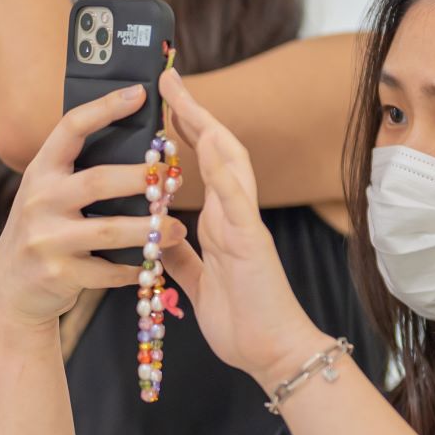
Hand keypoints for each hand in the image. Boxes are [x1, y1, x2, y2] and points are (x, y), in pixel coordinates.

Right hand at [0, 85, 187, 332]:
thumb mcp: (48, 194)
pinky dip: (133, 268)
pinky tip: (151, 264)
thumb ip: (78, 171)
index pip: (71, 127)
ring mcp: (46, 238)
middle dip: (142, 179)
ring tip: (177, 229)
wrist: (11, 288)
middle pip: (99, 180)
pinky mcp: (58, 273)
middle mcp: (39, 199)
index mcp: (41, 171)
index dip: (105, 108)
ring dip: (150, 229)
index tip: (139, 93)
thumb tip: (141, 144)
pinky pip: (107, 270)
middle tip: (175, 178)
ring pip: (109, 230)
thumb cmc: (44, 230)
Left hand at [159, 75, 324, 386]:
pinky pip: (237, 201)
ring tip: (184, 97)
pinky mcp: (252, 243)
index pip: (203, 164)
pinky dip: (222, 171)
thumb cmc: (243, 320)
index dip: (184, 131)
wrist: (273, 354)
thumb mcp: (198, 281)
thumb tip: (161, 233)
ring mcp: (246, 225)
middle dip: (193, 114)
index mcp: (222, 222)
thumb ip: (183, 254)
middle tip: (168, 79)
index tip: (162, 102)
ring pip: (229, 165)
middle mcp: (235, 215)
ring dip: (207, 127)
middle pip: (216, 151)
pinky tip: (208, 144)